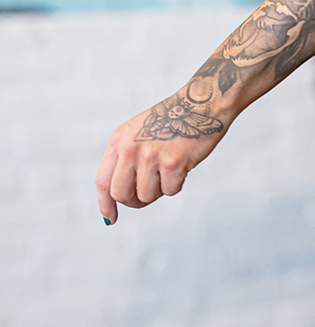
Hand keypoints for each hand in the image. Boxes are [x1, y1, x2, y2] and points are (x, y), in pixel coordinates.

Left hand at [96, 90, 229, 222]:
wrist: (199, 107)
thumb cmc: (171, 124)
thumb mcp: (138, 135)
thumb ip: (126, 161)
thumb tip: (122, 197)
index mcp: (118, 141)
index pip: (103, 181)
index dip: (105, 204)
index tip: (109, 219)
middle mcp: (130, 149)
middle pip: (121, 194)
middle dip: (133, 201)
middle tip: (145, 197)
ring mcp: (150, 156)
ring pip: (146, 196)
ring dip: (158, 191)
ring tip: (167, 172)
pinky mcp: (172, 163)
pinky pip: (170, 191)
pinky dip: (176, 184)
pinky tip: (182, 166)